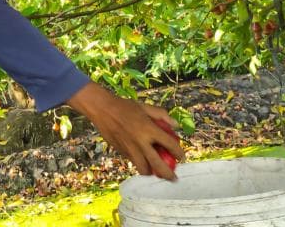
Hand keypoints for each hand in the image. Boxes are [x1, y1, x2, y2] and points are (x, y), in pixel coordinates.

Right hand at [66, 82, 184, 180]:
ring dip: (152, 172)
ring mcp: (130, 149)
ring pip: (143, 169)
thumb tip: (175, 125)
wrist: (102, 109)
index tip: (182, 157)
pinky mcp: (121, 152)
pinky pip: (133, 163)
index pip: (170, 144)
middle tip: (173, 178)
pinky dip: (140, 164)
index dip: (179, 153)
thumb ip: (162, 115)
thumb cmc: (125, 106)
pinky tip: (143, 161)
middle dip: (168, 174)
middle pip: (158, 164)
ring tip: (156, 171)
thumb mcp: (145, 106)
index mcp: (149, 129)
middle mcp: (141, 142)